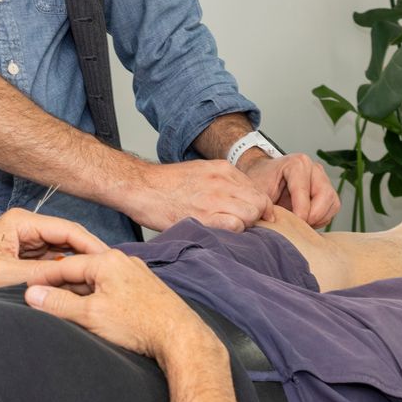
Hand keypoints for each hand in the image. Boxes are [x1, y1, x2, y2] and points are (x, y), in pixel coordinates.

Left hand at [0, 208, 107, 290]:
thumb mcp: (10, 276)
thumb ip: (43, 274)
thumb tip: (73, 277)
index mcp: (21, 221)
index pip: (68, 228)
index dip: (90, 245)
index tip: (108, 260)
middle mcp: (24, 226)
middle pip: (67, 239)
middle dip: (85, 257)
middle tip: (106, 275)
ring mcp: (24, 241)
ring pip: (60, 253)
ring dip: (74, 267)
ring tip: (95, 282)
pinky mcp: (22, 256)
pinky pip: (50, 263)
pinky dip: (61, 274)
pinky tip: (75, 286)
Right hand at [22, 251, 216, 363]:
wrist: (181, 338)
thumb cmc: (140, 324)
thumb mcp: (91, 315)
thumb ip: (59, 303)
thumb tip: (34, 294)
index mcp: (108, 260)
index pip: (66, 265)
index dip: (44, 278)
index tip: (28, 289)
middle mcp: (123, 261)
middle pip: (82, 272)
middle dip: (62, 287)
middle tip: (43, 301)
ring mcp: (137, 275)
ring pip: (99, 281)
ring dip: (81, 294)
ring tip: (66, 310)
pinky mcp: (145, 290)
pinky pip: (113, 289)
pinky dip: (99, 299)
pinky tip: (95, 314)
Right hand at [126, 159, 271, 233]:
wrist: (141, 186)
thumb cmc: (166, 184)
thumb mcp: (200, 171)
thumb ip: (222, 182)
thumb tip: (239, 199)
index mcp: (223, 169)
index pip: (257, 190)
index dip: (259, 206)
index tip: (256, 216)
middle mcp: (223, 181)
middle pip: (259, 202)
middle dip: (257, 216)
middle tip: (244, 225)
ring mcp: (214, 198)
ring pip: (252, 214)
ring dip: (246, 224)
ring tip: (229, 228)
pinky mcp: (204, 216)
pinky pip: (236, 226)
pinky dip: (234, 232)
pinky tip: (220, 232)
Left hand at [239, 151, 339, 227]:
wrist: (263, 175)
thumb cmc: (261, 181)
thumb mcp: (258, 192)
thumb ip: (266, 205)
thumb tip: (273, 222)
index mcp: (297, 164)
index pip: (304, 191)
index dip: (300, 212)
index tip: (294, 225)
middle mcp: (314, 168)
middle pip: (325, 196)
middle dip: (312, 216)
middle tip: (298, 226)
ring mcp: (323, 178)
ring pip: (332, 203)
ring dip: (318, 218)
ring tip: (300, 223)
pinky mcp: (328, 190)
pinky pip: (333, 208)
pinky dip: (321, 219)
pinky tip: (306, 220)